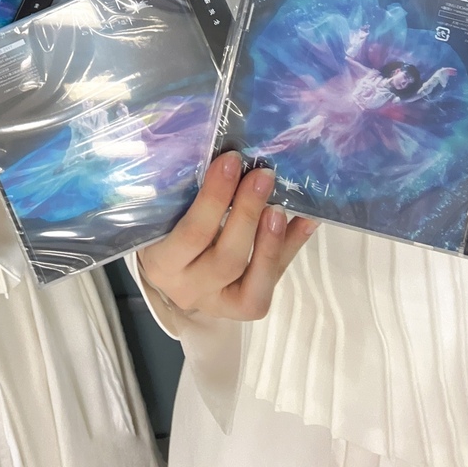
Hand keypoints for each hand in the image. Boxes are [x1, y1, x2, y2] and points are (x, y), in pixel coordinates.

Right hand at [137, 153, 316, 321]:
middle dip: (248, 214)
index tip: (230, 161)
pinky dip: (290, 251)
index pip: (190, 234)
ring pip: (252, 286)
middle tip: (263, 176)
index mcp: (161, 261)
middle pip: (225, 259)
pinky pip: (271, 286)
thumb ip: (188, 193)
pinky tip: (306, 221)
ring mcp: (218, 304)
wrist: (170, 271)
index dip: (214, 198)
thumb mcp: (167, 213)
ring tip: (282, 206)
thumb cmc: (166, 229)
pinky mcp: (243, 309)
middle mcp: (187, 288)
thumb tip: (229, 157)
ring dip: (271, 242)